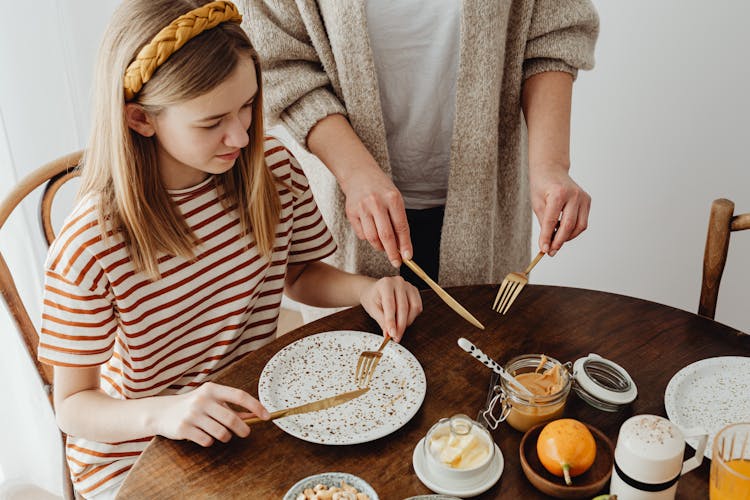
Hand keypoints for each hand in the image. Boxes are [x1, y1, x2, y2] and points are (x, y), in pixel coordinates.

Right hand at [154, 382, 268, 446]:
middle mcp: (202, 399)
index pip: (240, 396)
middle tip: (245, 433)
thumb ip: (230, 407)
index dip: (256, 406)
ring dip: (226, 437)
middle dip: (243, 429)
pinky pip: (207, 441)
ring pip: (221, 432)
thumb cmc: (192, 406)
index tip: (266, 416)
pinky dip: (210, 441)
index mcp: (212, 389)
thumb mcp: (210, 400)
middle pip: (232, 419)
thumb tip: (255, 416)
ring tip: (221, 434)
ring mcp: (192, 414)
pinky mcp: (184, 429)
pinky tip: (204, 436)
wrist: (161, 412)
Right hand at [341, 168, 412, 266]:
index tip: (408, 257)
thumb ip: (398, 222)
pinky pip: (362, 234)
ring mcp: (362, 208)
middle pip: (386, 235)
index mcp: (392, 199)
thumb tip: (402, 247)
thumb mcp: (394, 200)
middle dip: (392, 253)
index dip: (405, 245)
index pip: (401, 227)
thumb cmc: (381, 189)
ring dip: (380, 247)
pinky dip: (368, 238)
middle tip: (396, 262)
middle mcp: (376, 203)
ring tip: (384, 246)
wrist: (359, 174)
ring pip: (372, 238)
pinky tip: (371, 230)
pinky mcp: (351, 212)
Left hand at [359, 276, 421, 341]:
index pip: (390, 305)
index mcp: (386, 284)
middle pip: (403, 307)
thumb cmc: (372, 298)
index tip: (392, 334)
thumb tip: (389, 333)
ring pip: (413, 308)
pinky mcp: (415, 291)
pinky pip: (417, 307)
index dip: (391, 321)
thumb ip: (382, 321)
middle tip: (396, 337)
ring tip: (399, 329)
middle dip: (400, 325)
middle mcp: (399, 282)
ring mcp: (408, 285)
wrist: (374, 290)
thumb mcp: (372, 309)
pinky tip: (404, 320)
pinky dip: (412, 317)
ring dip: (407, 322)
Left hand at [530, 163, 590, 255]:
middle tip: (550, 252)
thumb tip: (548, 244)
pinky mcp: (588, 201)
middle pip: (568, 225)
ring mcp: (583, 197)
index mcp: (558, 193)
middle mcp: (574, 195)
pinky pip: (582, 222)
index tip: (543, 250)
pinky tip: (562, 230)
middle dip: (558, 241)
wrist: (551, 170)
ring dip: (567, 237)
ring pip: (579, 226)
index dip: (547, 237)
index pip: (552, 220)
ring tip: (555, 241)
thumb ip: (544, 223)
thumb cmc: (541, 186)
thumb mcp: (537, 204)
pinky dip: (573, 230)